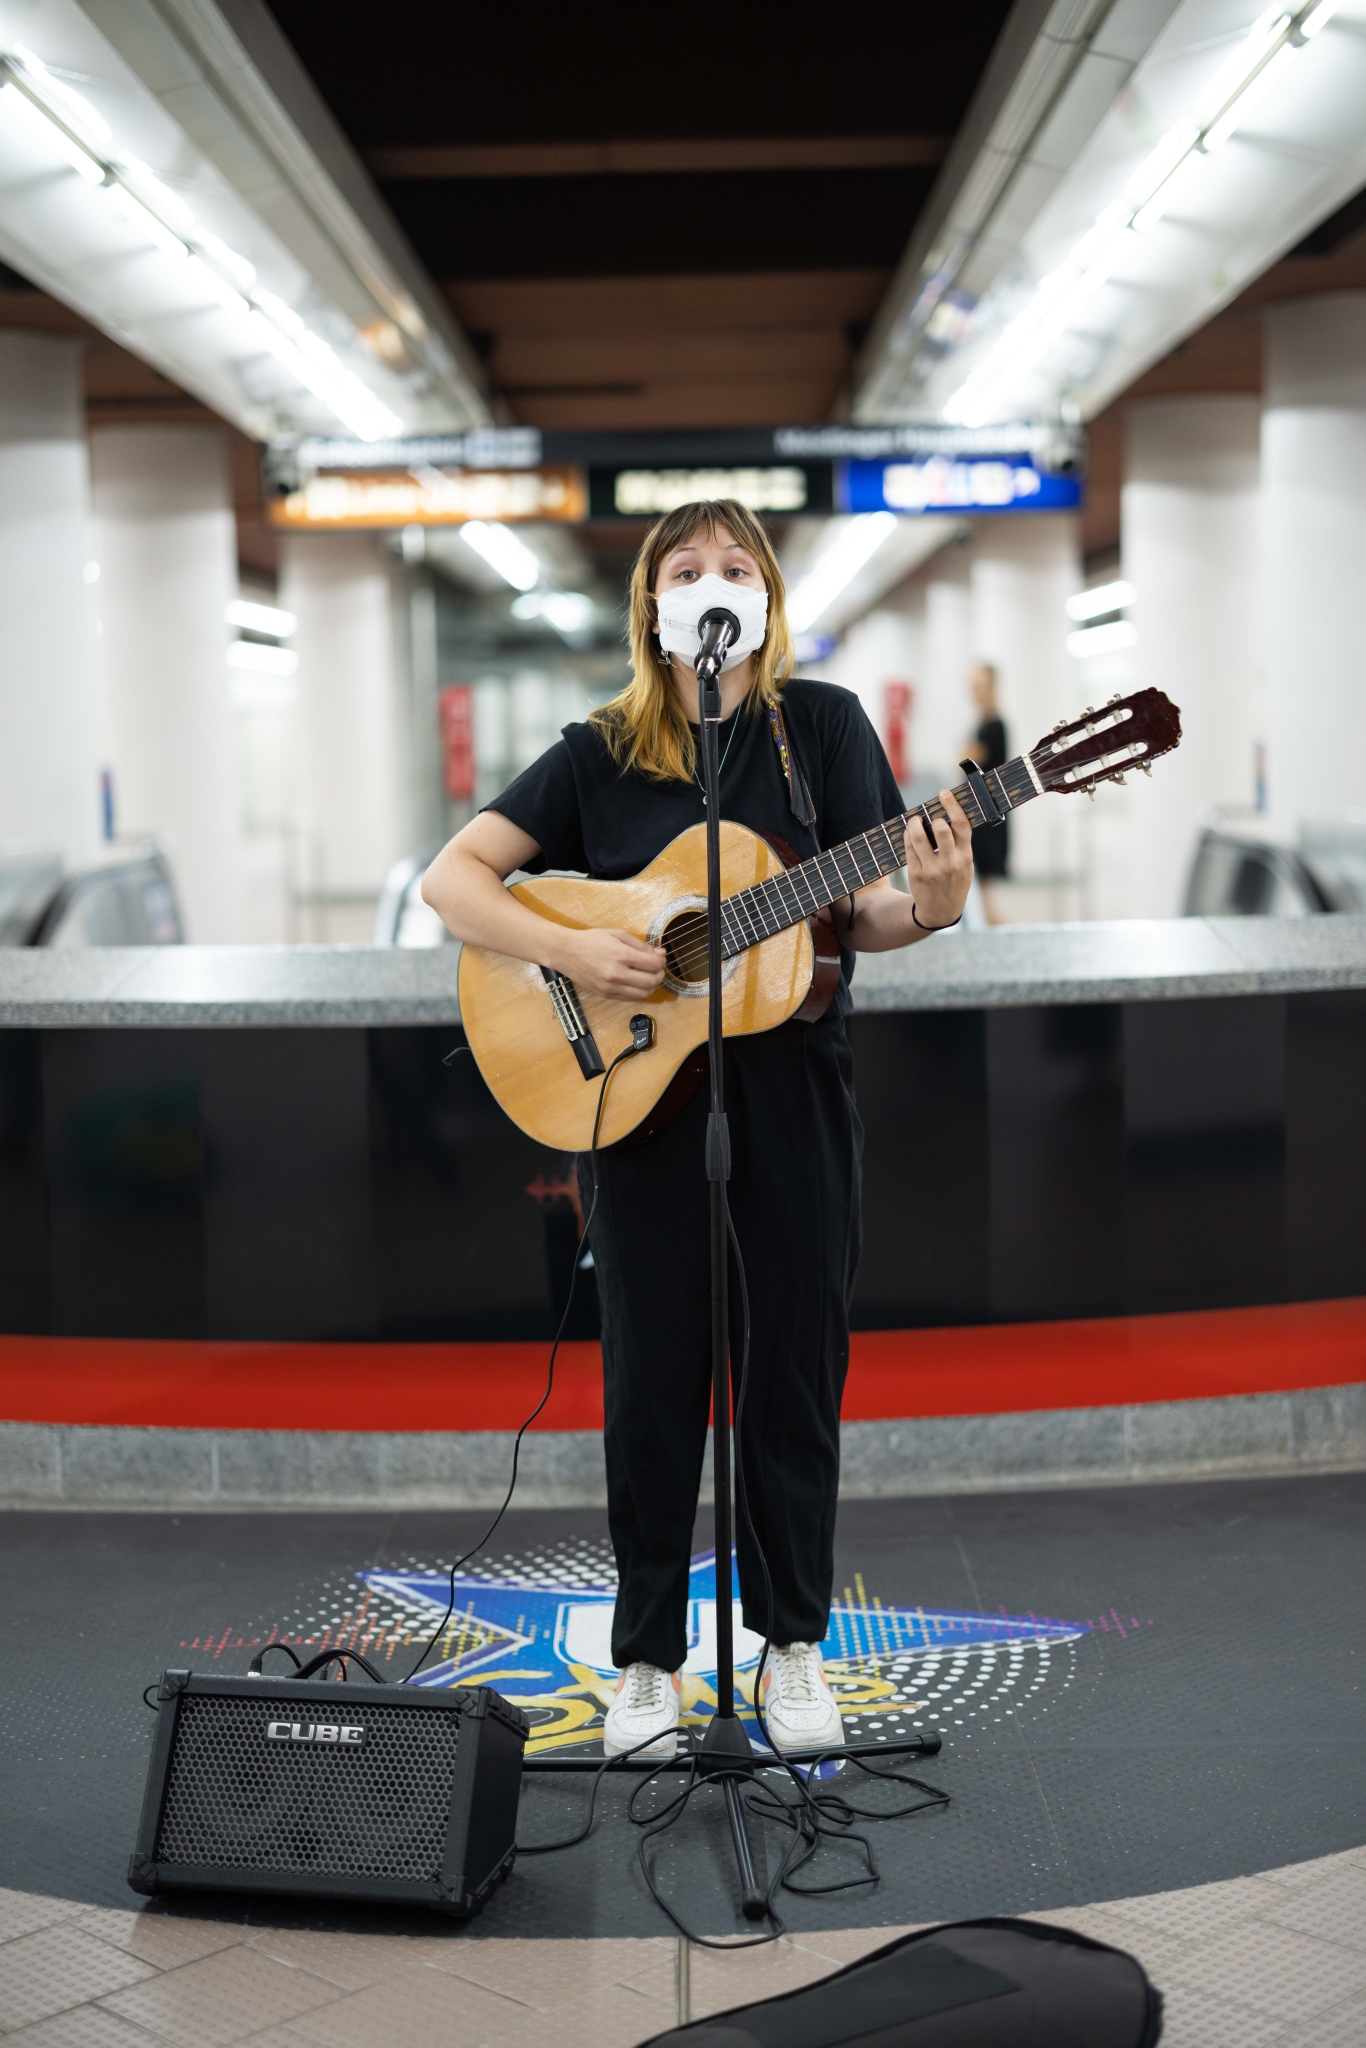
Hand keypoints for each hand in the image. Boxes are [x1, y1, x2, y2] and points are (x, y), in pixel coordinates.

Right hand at [561, 928, 666, 1001]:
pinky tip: (636, 983)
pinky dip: (639, 992)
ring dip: (651, 985)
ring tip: (647, 976)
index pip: (654, 964)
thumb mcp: (617, 934)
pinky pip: (631, 998)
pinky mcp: (606, 995)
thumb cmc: (591, 940)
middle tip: (657, 968)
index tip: (660, 957)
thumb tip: (660, 954)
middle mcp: (617, 974)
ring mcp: (611, 987)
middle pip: (652, 981)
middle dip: (660, 974)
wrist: (567, 953)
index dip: (661, 961)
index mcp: (621, 955)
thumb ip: (640, 945)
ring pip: (644, 994)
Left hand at [905, 789, 973, 929]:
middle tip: (929, 814)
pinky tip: (909, 832)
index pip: (962, 825)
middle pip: (941, 829)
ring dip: (914, 823)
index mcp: (966, 856)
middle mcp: (950, 862)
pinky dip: (907, 836)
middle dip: (934, 816)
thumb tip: (947, 815)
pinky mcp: (916, 874)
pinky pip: (909, 848)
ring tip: (914, 820)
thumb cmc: (955, 881)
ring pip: (919, 837)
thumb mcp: (966, 865)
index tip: (943, 792)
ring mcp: (932, 869)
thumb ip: (960, 844)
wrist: (941, 912)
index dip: (952, 805)